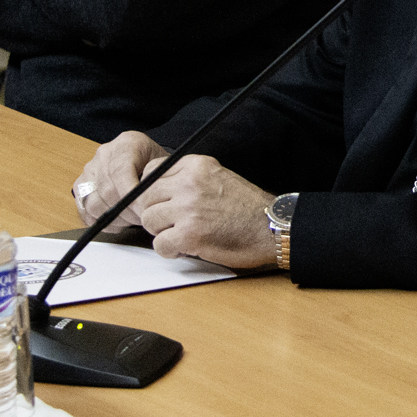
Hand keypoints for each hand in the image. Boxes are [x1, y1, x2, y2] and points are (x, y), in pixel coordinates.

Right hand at [72, 131, 170, 230]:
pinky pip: (85, 210)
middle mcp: (104, 155)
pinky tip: (119, 220)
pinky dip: (102, 220)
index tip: (144, 210)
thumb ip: (157, 180)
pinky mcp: (81, 185)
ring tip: (132, 219)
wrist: (148, 159)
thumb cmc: (158, 164)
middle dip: (126, 211)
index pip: (120, 173)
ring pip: (93, 204)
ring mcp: (90, 169)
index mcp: (126, 144)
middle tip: (143, 219)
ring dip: (114, 218)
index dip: (131, 196)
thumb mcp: (165, 165)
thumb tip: (146, 201)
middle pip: (107, 191)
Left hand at [134, 154, 276, 268]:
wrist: (271, 227)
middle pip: (145, 198)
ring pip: (148, 220)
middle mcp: (190, 183)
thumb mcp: (217, 177)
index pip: (151, 172)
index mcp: (196, 166)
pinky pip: (159, 244)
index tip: (161, 202)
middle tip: (172, 223)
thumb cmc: (246, 208)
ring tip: (182, 235)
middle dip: (155, 213)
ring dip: (161, 232)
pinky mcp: (190, 234)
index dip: (151, 191)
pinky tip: (186, 248)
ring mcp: (189, 208)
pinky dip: (169, 250)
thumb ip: (188, 178)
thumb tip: (155, 189)